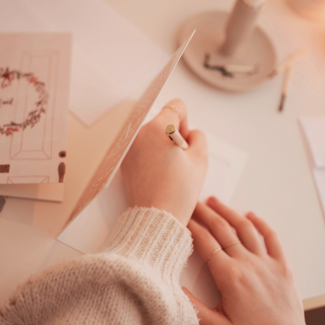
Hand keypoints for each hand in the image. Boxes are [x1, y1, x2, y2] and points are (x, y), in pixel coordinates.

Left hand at [121, 99, 207, 225]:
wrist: (156, 217)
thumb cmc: (179, 191)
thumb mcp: (200, 159)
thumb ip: (199, 137)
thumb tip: (190, 133)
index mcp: (159, 128)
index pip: (176, 106)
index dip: (186, 121)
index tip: (186, 141)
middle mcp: (139, 132)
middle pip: (163, 120)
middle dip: (174, 134)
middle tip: (179, 159)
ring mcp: (129, 146)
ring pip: (152, 134)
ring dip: (162, 144)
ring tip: (168, 169)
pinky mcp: (124, 159)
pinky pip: (141, 147)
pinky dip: (150, 154)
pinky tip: (157, 173)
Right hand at [184, 198, 317, 324]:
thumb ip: (193, 308)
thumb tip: (174, 288)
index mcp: (230, 277)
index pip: (205, 242)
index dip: (191, 226)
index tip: (182, 216)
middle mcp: (247, 263)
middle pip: (222, 229)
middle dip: (205, 212)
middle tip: (194, 201)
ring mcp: (266, 262)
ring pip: (244, 227)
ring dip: (228, 211)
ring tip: (215, 201)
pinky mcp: (282, 265)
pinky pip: (272, 237)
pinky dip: (261, 223)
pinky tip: (251, 214)